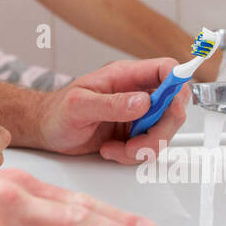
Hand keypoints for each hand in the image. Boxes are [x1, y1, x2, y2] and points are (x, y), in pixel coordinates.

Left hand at [33, 58, 187, 163]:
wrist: (47, 132)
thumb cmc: (57, 112)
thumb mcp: (79, 106)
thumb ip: (111, 103)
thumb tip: (143, 101)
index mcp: (125, 76)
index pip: (165, 69)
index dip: (179, 83)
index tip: (176, 104)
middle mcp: (135, 93)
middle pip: (173, 106)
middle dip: (161, 130)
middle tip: (138, 142)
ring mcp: (137, 115)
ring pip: (164, 131)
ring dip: (144, 147)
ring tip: (117, 148)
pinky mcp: (134, 134)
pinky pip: (149, 147)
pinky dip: (133, 155)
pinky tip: (112, 150)